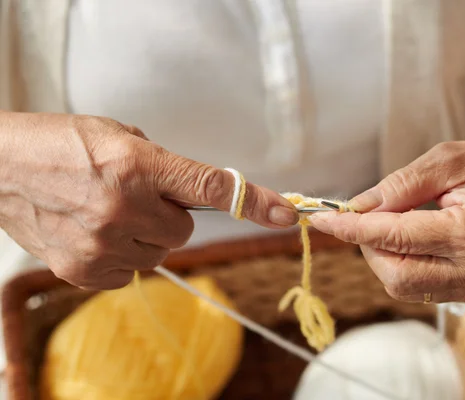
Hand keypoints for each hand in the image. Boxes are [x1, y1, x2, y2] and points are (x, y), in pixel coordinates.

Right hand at [0, 112, 297, 289]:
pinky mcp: (85, 271)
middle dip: (169, 215)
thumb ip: (165, 165)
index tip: (285, 214)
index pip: (212, 187)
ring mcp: (103, 243)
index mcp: (138, 164)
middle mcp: (124, 207)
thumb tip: (202, 188)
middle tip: (136, 197)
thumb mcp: (120, 136)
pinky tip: (94, 233)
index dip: (255, 201)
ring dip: (144, 236)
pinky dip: (120, 255)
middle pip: (185, 230)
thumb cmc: (60, 144)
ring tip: (107, 213)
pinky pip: (130, 272)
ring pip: (158, 252)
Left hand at [309, 133, 464, 303]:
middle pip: (394, 274)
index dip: (351, 229)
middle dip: (367, 246)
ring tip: (393, 222)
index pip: (393, 236)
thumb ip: (402, 184)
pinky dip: (404, 263)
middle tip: (362, 216)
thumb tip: (359, 206)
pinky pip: (422, 286)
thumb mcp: (450, 158)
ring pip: (405, 285)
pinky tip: (411, 238)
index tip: (321, 219)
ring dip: (383, 256)